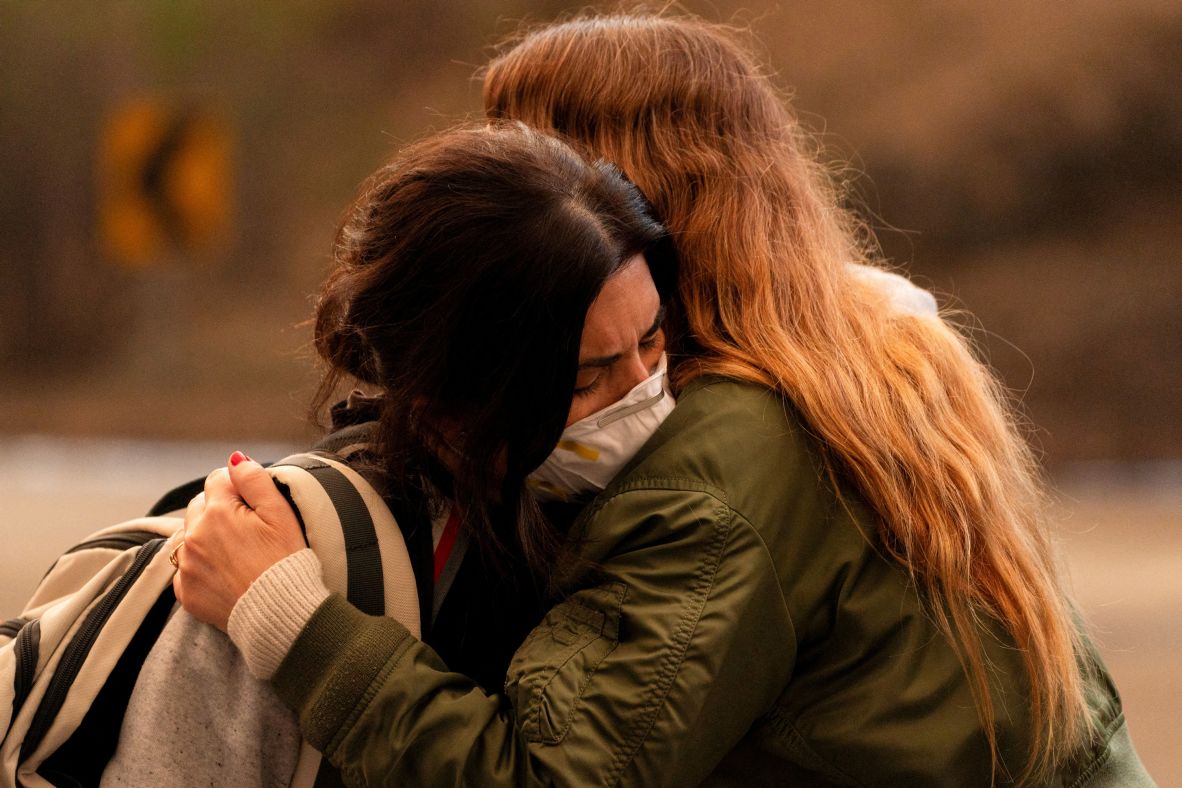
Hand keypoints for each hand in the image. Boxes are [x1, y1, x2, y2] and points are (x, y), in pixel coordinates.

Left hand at [173, 451, 306, 630]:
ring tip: (238, 553)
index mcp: (217, 512)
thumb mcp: (280, 514)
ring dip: (208, 536)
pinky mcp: (185, 591)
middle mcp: (194, 536)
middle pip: (200, 506)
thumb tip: (234, 459)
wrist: (279, 614)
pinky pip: (186, 567)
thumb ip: (254, 480)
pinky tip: (226, 573)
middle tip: (249, 530)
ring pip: (191, 535)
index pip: (218, 480)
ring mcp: (186, 565)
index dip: (238, 489)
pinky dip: (201, 566)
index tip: (255, 507)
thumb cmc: (285, 562)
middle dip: (219, 510)